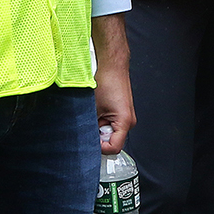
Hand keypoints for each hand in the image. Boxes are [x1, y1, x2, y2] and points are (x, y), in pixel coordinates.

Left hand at [94, 13, 133, 152]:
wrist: (112, 66)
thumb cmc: (106, 82)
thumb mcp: (93, 108)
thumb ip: (90, 127)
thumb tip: (84, 138)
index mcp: (125, 122)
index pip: (114, 148)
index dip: (100, 147)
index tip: (90, 141)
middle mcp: (129, 122)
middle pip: (112, 141)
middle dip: (98, 135)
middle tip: (89, 123)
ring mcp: (126, 117)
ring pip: (110, 132)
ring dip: (99, 126)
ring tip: (94, 113)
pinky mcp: (122, 112)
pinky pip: (111, 123)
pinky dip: (102, 120)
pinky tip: (97, 110)